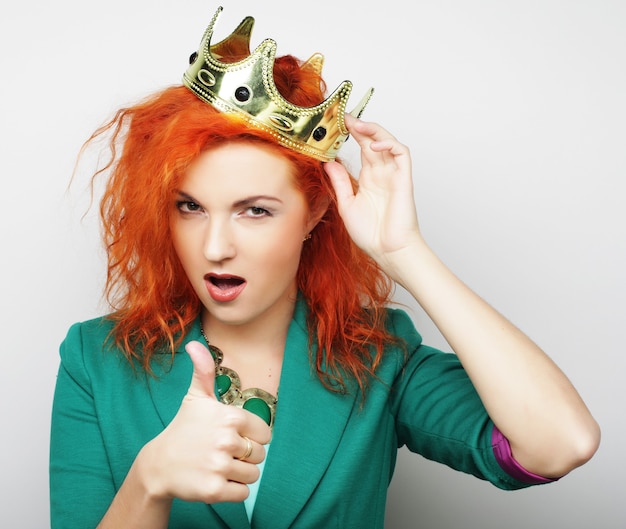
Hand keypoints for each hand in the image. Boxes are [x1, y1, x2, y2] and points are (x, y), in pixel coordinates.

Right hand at [137, 340, 271, 503]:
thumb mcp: (195, 397)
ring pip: (253, 474)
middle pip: (260, 455)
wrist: (159, 465)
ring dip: (239, 473)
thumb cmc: (183, 428)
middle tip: (222, 452)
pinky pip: (243, 493)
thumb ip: (203, 370)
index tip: (232, 436)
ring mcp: (220, 466)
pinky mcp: (215, 490)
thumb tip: (194, 344)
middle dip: (245, 456)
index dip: (251, 436)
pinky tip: (216, 479)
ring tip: (218, 465)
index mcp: (230, 417)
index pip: (264, 433)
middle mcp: (226, 441)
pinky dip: (233, 490)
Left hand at [324, 114, 421, 277]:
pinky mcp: (404, 179)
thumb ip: (339, 182)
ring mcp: (393, 175)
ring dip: (373, 129)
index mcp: (369, 180)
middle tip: (344, 115)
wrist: (388, 252)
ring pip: (387, 141)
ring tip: (356, 124)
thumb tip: (328, 163)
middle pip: (373, 140)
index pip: (361, 148)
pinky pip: (401, 153)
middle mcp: (381, 174)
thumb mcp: (346, 204)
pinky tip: (374, 145)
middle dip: (360, 125)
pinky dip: (389, 144)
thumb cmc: (371, 235)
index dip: (351, 134)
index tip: (336, 123)